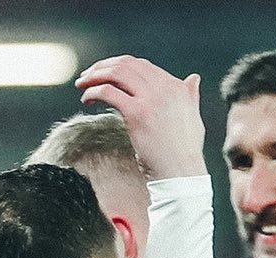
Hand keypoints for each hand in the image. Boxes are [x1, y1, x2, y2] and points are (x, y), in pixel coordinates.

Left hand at [74, 56, 205, 179]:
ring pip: (116, 74)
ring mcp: (151, 100)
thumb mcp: (193, 118)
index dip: (119, 66)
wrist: (182, 174)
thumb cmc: (185, 152)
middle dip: (102, 67)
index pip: (142, 65)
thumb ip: (190, 96)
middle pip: (126, 65)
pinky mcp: (137, 114)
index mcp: (177, 87)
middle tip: (87, 76)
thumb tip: (193, 79)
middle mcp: (165, 89)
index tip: (105, 74)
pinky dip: (93, 92)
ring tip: (82, 85)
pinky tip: (88, 100)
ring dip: (94, 76)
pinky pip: (108, 92)